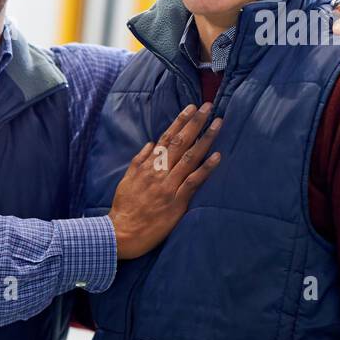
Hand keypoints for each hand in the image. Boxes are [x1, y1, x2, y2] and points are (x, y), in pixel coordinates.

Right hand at [108, 103, 222, 259]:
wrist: (122, 233)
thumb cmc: (124, 208)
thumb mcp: (126, 180)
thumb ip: (138, 161)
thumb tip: (151, 144)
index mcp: (147, 166)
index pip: (166, 138)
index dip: (179, 122)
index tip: (191, 107)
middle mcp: (159, 172)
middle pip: (180, 142)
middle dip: (195, 123)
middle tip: (208, 106)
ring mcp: (168, 186)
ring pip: (190, 157)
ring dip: (206, 139)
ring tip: (218, 123)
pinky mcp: (176, 201)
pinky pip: (194, 181)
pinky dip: (206, 168)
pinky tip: (218, 155)